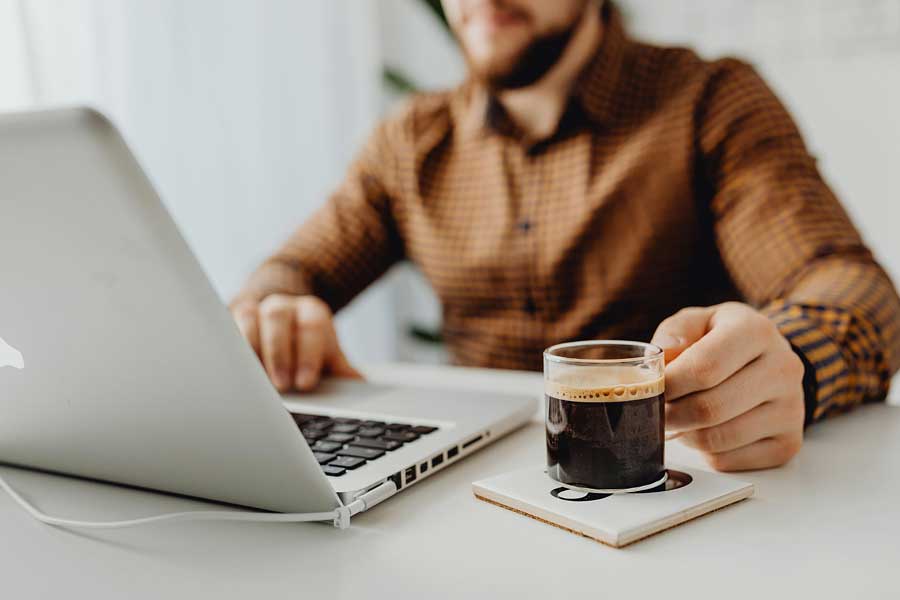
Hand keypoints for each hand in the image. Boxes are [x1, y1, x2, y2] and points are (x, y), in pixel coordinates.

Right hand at [229, 294, 360, 391]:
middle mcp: (282, 304)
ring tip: (257, 383)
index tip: (306, 382)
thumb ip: (340, 370)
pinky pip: (226, 327)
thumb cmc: (305, 348)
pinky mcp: (231, 319)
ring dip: (252, 352)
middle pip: (278, 316)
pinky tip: (236, 373)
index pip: (311, 324)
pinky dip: (231, 350)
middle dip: (279, 354)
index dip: (309, 354)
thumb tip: (359, 385)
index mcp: (310, 310)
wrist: (282, 323)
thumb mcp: (326, 356)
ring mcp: (255, 309)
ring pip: (249, 318)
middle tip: (282, 386)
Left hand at [651, 302, 804, 470]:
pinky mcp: (787, 443)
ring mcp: (791, 410)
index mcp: (756, 332)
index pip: (704, 368)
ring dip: (685, 433)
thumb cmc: (723, 339)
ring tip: (681, 417)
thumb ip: (674, 334)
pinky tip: (705, 430)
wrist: (769, 359)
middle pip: (709, 409)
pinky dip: (704, 451)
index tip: (650, 389)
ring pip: (716, 439)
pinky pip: (727, 461)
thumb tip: (662, 362)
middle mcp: (782, 369)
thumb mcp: (697, 321)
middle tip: (657, 410)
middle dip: (671, 414)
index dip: (668, 385)